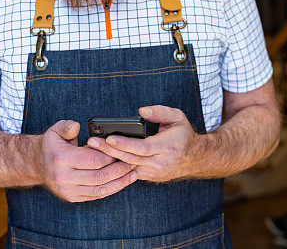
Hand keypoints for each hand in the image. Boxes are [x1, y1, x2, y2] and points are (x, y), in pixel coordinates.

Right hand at [39, 120, 136, 201]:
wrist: (36, 164)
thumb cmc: (51, 145)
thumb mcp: (55, 130)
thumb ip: (67, 126)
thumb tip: (76, 126)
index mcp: (61, 159)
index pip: (94, 160)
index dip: (112, 155)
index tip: (124, 149)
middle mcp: (64, 177)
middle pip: (100, 176)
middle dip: (120, 169)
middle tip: (134, 161)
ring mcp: (68, 190)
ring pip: (100, 189)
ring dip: (119, 182)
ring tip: (133, 173)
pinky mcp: (72, 197)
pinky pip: (95, 195)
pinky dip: (111, 189)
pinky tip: (122, 182)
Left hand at [87, 106, 202, 182]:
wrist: (195, 158)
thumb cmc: (183, 134)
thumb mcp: (177, 117)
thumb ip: (160, 112)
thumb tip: (141, 111)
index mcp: (167, 147)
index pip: (142, 147)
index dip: (124, 143)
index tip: (109, 138)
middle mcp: (160, 163)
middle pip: (130, 158)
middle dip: (109, 150)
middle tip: (91, 142)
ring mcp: (154, 172)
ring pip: (127, 167)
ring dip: (109, 159)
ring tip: (92, 149)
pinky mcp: (149, 176)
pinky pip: (129, 171)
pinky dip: (116, 164)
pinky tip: (102, 156)